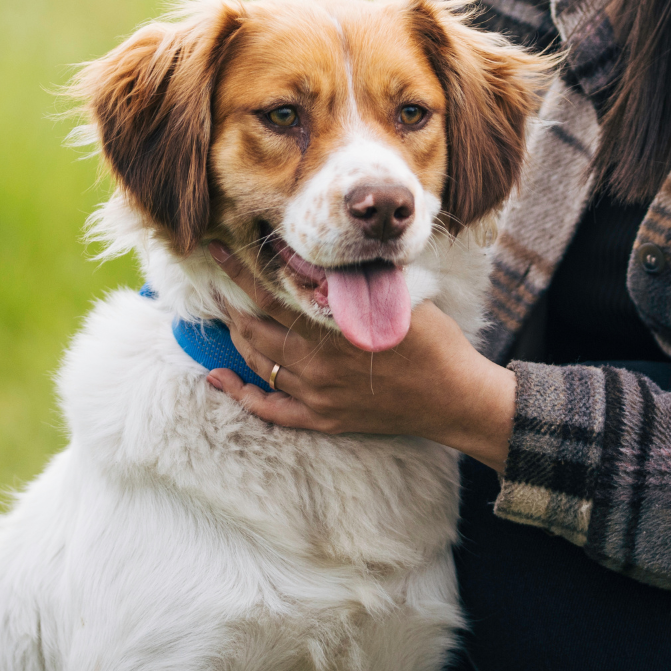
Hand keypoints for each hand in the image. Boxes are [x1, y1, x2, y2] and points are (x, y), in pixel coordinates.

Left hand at [204, 243, 515, 471]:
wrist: (455, 398)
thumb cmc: (434, 342)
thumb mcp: (400, 298)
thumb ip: (358, 279)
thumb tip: (325, 254)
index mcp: (335, 329)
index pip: (272, 294)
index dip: (240, 272)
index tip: (218, 251)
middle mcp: (319, 364)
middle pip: (256, 329)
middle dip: (230, 303)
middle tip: (215, 281)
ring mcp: (319, 395)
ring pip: (260, 364)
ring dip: (237, 338)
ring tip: (225, 315)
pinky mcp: (323, 419)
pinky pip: (271, 410)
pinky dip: (241, 394)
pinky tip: (218, 378)